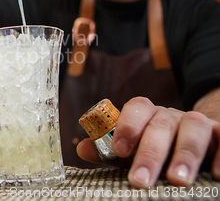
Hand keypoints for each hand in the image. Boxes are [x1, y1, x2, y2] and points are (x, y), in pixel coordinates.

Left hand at [76, 97, 219, 187]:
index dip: (127, 126)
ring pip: (194, 128)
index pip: (137, 108)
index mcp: (147, 115)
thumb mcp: (131, 152)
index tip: (119, 149)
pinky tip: (215, 174)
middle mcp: (172, 115)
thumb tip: (82, 149)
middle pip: (161, 125)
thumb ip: (108, 152)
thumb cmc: (156, 150)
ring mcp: (198, 123)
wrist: (195, 143)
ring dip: (185, 154)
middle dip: (150, 153)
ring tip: (177, 180)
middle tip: (141, 180)